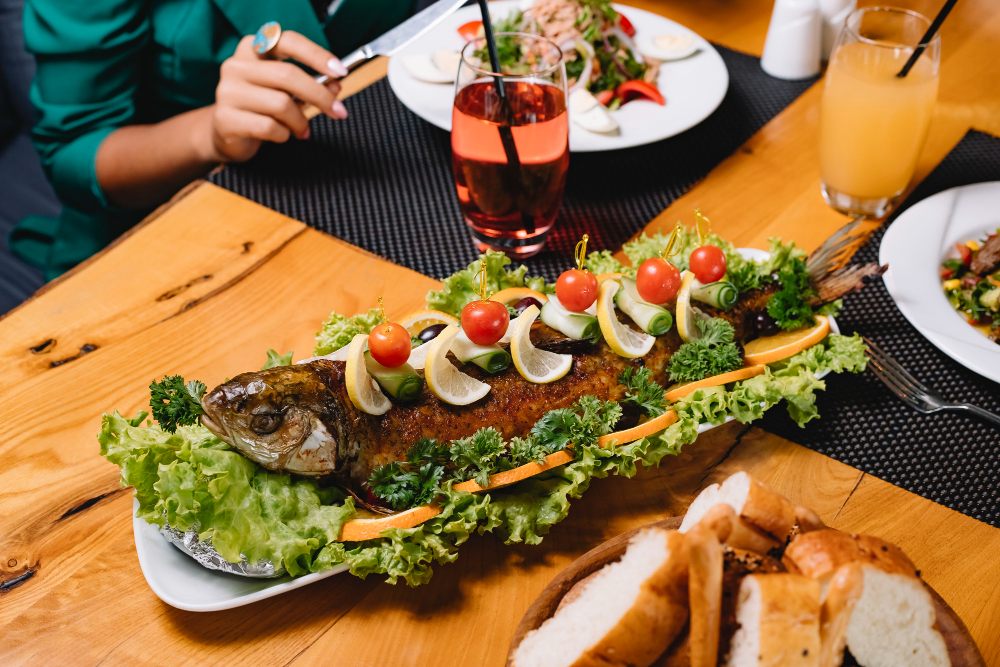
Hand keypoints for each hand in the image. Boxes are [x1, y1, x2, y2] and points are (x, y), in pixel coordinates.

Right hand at [205, 31, 348, 162]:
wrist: (226, 133)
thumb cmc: (261, 107)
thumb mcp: (288, 92)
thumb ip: (311, 85)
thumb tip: (335, 86)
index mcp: (253, 49)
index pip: (289, 42)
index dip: (317, 55)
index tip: (340, 72)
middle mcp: (237, 65)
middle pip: (288, 75)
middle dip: (320, 96)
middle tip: (338, 112)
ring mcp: (228, 91)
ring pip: (281, 104)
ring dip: (300, 121)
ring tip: (302, 130)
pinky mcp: (226, 118)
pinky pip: (269, 127)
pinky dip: (284, 135)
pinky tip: (281, 135)